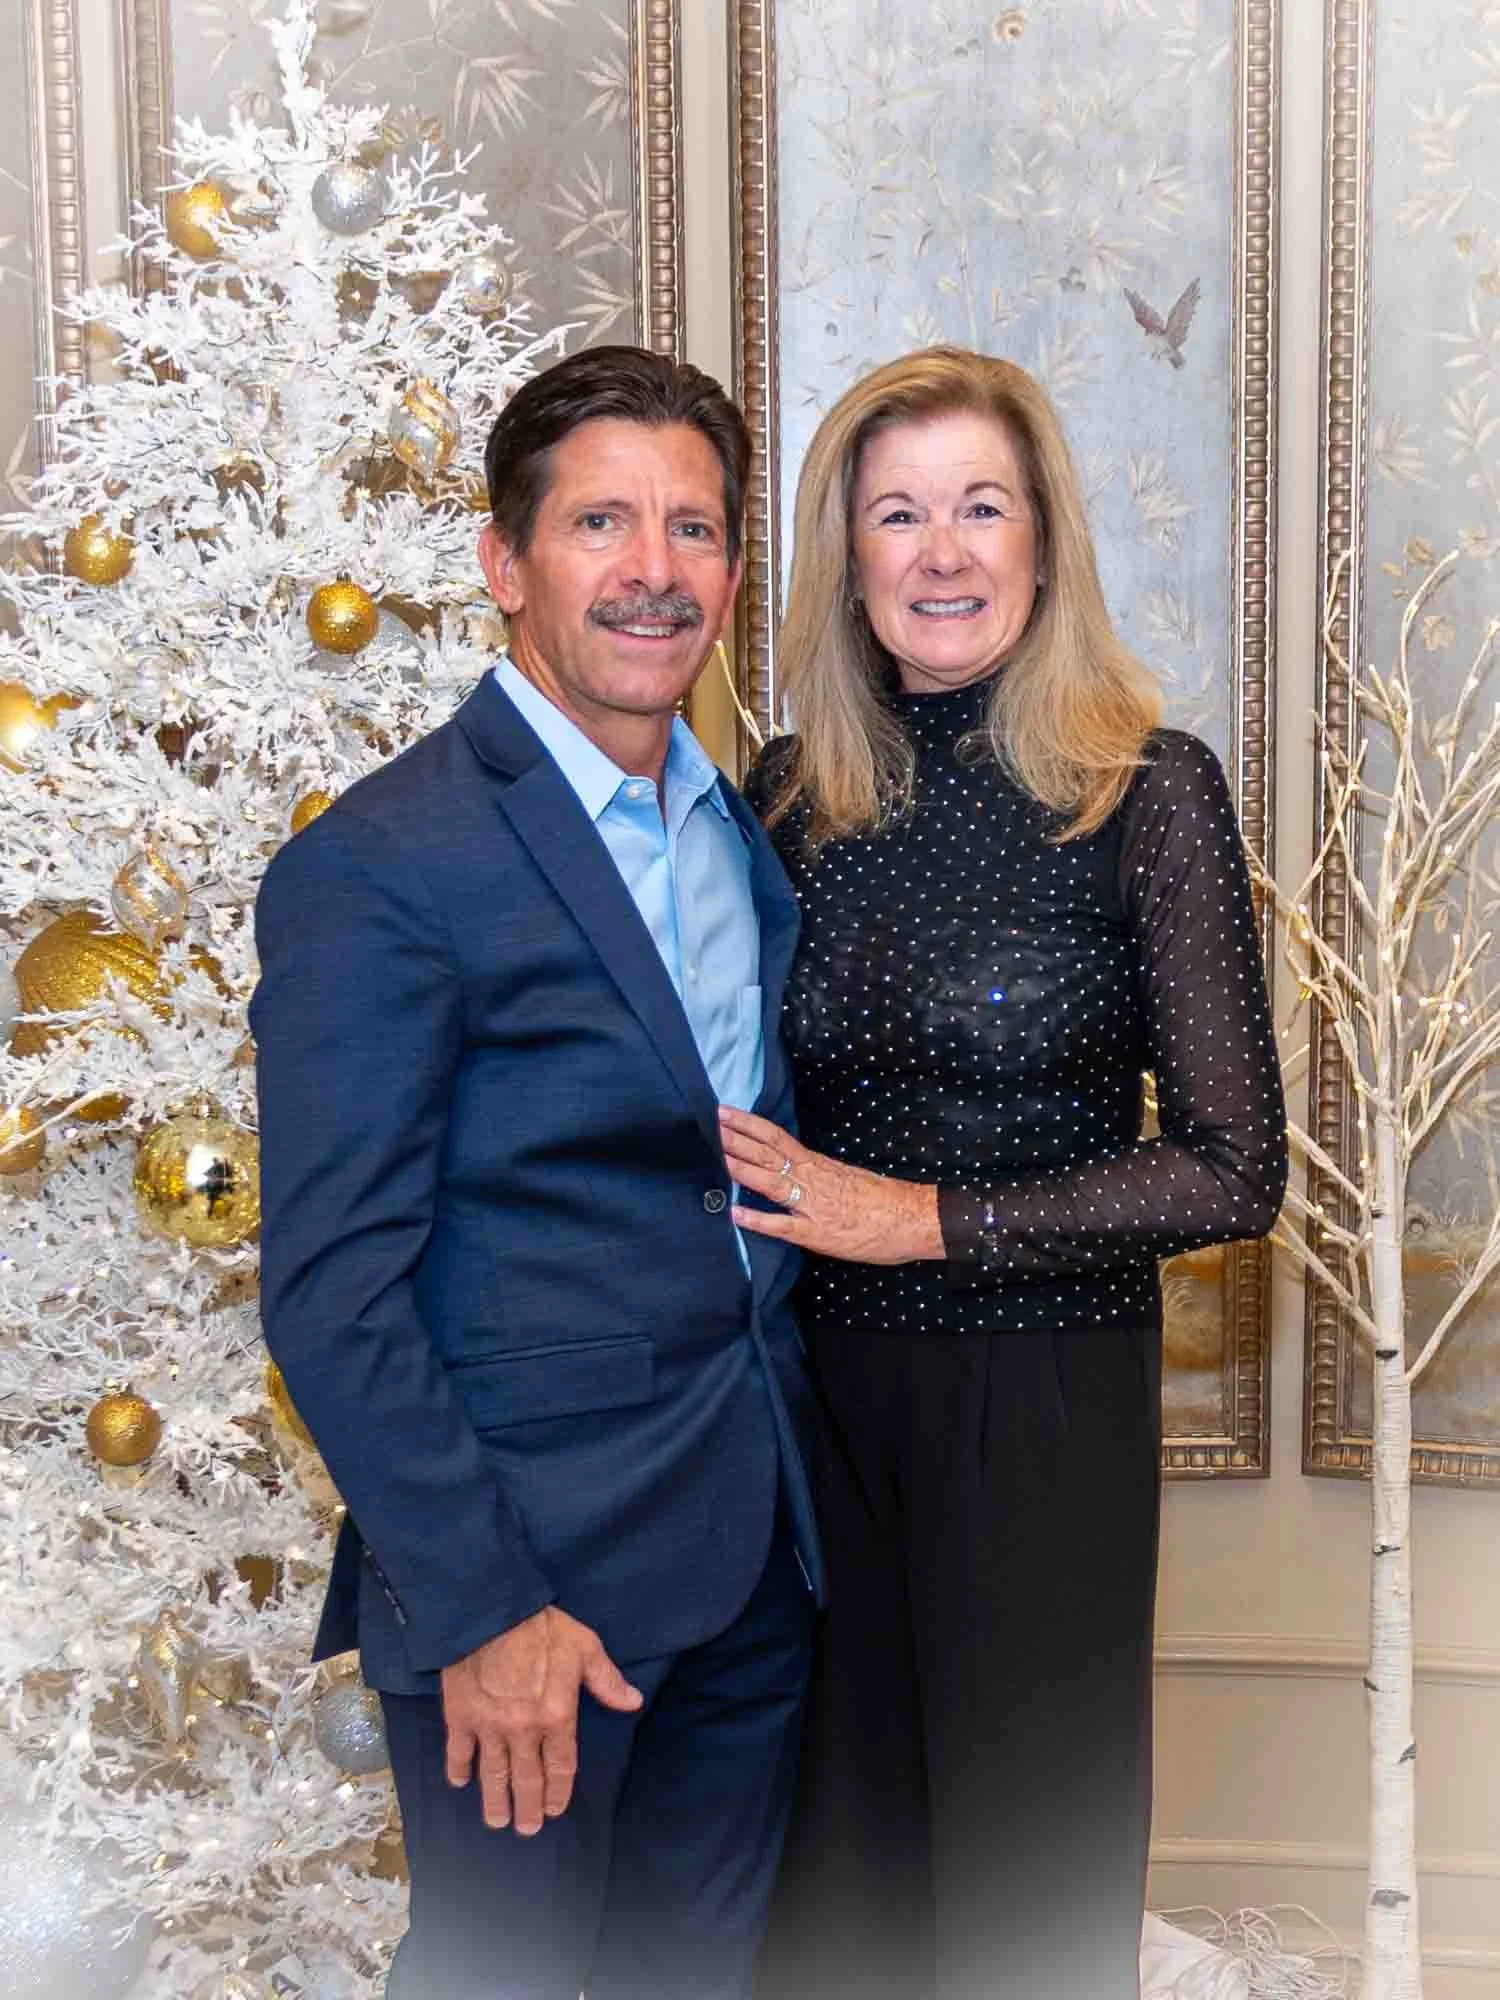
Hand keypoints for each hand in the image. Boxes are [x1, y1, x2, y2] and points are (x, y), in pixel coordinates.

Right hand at [440, 1607, 642, 1835]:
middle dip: (527, 1809)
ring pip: (492, 1775)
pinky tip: (459, 1782)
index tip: (555, 1809)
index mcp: (557, 1717)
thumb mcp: (585, 1647)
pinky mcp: (460, 1717)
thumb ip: (607, 1680)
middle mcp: (523, 1731)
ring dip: (494, 1801)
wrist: (490, 1612)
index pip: (560, 1768)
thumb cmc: (542, 1628)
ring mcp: (489, 1727)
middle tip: (527, 1829)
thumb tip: (633, 1702)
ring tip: (497, 1821)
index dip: (557, 1793)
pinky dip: (458, 1770)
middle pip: (526, 1780)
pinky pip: (458, 1752)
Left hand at [719, 1106, 943, 1264]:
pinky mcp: (818, 1234)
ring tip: (716, 1155)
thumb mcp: (846, 1177)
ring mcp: (813, 1206)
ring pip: (771, 1182)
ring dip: (742, 1168)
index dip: (748, 1125)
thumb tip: (791, 1168)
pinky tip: (736, 1215)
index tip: (724, 1112)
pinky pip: (783, 1226)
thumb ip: (817, 1174)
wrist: (912, 1218)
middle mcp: (812, 1179)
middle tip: (708, 1124)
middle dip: (736, 1140)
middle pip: (768, 1154)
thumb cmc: (883, 1200)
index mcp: (818, 1165)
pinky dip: (758, 1220)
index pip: (776, 1138)